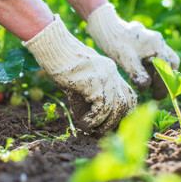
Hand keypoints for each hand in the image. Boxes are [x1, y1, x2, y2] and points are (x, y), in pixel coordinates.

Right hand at [23, 15, 136, 133]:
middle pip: (128, 103)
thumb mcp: (79, 85)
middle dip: (117, 122)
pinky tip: (83, 123)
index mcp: (111, 72)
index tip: (110, 123)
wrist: (52, 50)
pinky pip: (102, 109)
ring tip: (91, 129)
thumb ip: (88, 101)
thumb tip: (92, 126)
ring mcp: (107, 77)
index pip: (128, 95)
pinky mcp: (97, 82)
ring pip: (118, 108)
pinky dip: (93, 121)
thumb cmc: (61, 66)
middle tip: (102, 132)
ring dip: (105, 125)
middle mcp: (114, 73)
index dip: (122, 113)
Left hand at [87, 3, 179, 98]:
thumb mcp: (126, 60)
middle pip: (170, 63)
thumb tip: (146, 87)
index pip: (165, 70)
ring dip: (160, 72)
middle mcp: (158, 41)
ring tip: (149, 83)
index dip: (162, 86)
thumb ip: (138, 74)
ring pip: (164, 59)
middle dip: (165, 78)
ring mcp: (153, 40)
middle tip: (155, 91)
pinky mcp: (146, 42)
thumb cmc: (115, 43)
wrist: (105, 27)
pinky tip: (142, 73)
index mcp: (157, 45)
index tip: (157, 97)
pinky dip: (153, 66)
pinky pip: (156, 56)